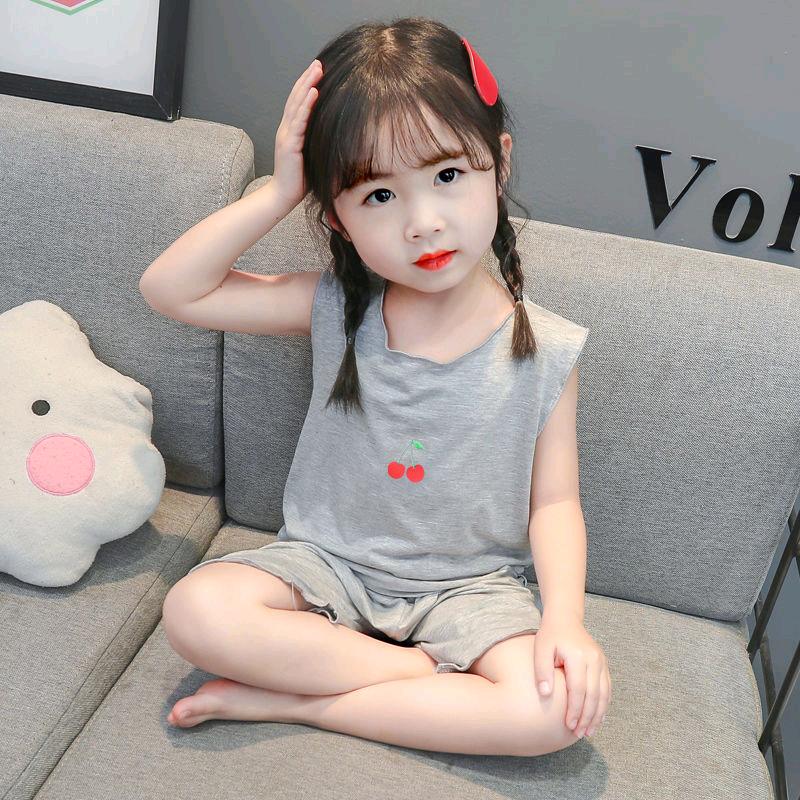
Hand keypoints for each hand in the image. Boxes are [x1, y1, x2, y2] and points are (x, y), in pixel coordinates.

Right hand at [271, 58, 323, 207]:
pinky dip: (306, 105)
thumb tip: (336, 138)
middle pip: (297, 98)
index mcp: (291, 132)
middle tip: (319, 62)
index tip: (318, 72)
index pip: (299, 103)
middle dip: (308, 78)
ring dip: (308, 85)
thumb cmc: (299, 181)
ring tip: (317, 69)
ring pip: (297, 104)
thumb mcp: (312, 157)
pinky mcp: (289, 144)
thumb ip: (318, 144)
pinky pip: (299, 120)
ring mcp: (286, 135)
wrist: (283, 196)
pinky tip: (314, 92)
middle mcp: (286, 129)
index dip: (307, 86)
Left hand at [535, 613, 610, 737]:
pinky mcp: (604, 664)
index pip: (579, 689)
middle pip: (594, 695)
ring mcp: (602, 661)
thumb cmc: (550, 634)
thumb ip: (542, 670)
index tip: (569, 725)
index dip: (575, 709)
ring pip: (604, 694)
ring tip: (589, 731)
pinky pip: (607, 688)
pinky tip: (597, 718)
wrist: (565, 619)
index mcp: (579, 655)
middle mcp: (595, 659)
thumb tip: (545, 694)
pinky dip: (603, 705)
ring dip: (597, 715)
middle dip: (587, 717)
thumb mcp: (541, 648)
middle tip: (579, 734)